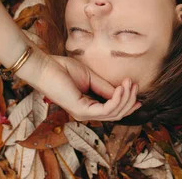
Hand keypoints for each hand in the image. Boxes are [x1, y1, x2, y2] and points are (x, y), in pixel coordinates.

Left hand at [18, 49, 140, 120]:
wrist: (44, 66)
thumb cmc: (62, 69)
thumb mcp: (90, 77)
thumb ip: (105, 87)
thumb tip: (121, 91)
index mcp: (87, 107)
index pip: (111, 111)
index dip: (127, 102)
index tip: (137, 90)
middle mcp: (85, 114)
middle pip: (116, 114)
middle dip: (129, 100)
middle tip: (135, 85)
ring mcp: (83, 114)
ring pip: (113, 113)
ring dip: (125, 99)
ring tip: (129, 84)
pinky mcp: (81, 110)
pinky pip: (106, 109)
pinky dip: (117, 99)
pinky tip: (122, 88)